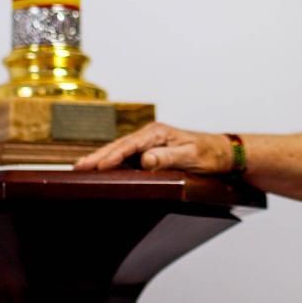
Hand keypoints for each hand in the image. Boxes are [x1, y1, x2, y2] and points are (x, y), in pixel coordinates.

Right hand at [73, 121, 232, 174]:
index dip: (112, 156)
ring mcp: (150, 143)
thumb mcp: (191, 156)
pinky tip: (102, 169)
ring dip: (101, 158)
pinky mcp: (151, 152)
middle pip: (119, 146)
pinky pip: (127, 157)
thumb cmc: (210, 154)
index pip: (129, 145)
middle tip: (77, 167)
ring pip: (120, 151)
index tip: (97, 166)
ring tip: (81, 168)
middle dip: (98, 156)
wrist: (224, 153)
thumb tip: (145, 159)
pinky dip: (113, 162)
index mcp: (158, 132)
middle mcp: (151, 135)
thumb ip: (168, 157)